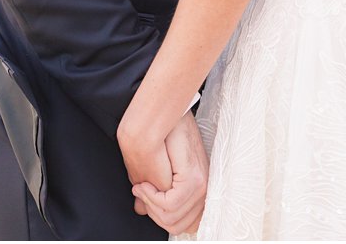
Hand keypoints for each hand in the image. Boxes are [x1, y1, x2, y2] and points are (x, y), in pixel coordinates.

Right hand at [130, 111, 206, 234]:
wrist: (167, 119)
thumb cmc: (164, 139)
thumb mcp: (158, 172)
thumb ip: (154, 194)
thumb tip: (142, 210)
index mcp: (198, 192)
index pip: (186, 226)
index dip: (160, 219)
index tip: (146, 201)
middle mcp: (203, 191)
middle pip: (176, 226)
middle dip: (152, 214)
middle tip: (142, 193)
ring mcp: (201, 185)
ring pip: (172, 217)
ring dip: (150, 204)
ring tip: (143, 186)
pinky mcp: (193, 178)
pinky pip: (170, 203)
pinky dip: (152, 197)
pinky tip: (145, 184)